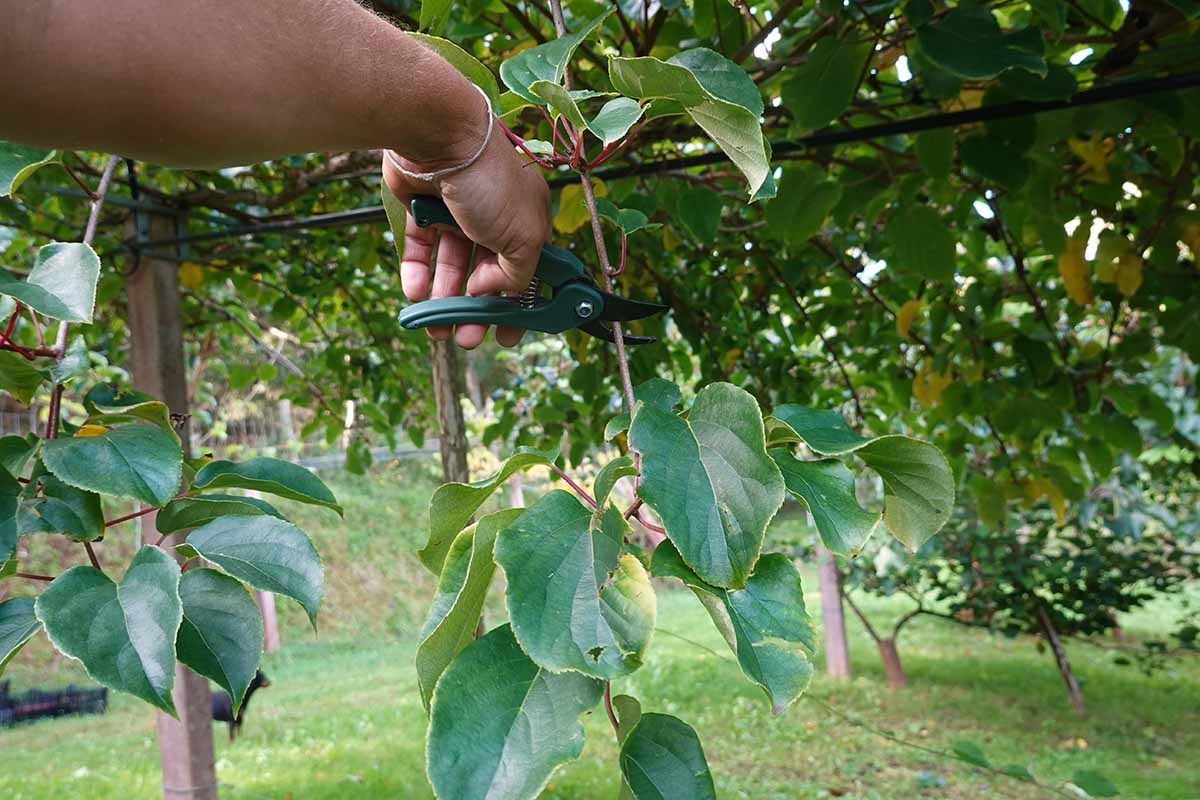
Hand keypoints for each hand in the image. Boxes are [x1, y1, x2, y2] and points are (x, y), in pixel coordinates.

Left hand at [383, 115, 551, 349]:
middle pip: (485, 273)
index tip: (508, 336)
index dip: (518, 306)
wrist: (438, 135)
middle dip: (476, 310)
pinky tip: (416, 296)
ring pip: (450, 265)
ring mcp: (457, 212)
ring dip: (445, 300)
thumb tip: (488, 292)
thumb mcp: (523, 237)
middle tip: (467, 338)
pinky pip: (421, 249)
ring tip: (437, 328)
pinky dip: (418, 273)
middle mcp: (493, 216)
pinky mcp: (422, 208)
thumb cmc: (489, 180)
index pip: (527, 271)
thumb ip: (516, 276)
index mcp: (527, 220)